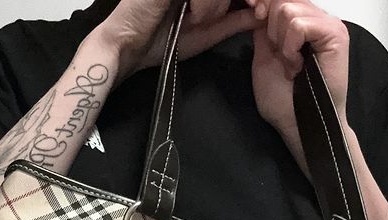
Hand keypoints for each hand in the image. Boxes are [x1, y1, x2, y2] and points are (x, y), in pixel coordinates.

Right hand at [96, 0, 261, 82]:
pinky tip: (193, 14)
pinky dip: (204, 1)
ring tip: (200, 20)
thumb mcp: (205, 34)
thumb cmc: (161, 43)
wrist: (127, 48)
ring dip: (216, 2)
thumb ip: (232, 22)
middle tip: (254, 8)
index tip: (260, 7)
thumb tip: (260, 15)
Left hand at [246, 0, 349, 134]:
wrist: (299, 124)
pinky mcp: (335, 34)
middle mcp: (317, 19)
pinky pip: (298, 24)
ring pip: (288, 8)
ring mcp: (328, 24)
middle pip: (281, 0)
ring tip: (292, 66)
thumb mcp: (264, 58)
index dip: (263, 7)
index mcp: (302, 23)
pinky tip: (297, 66)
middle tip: (283, 59)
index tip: (258, 24)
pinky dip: (290, 47)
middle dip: (271, 30)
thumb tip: (260, 7)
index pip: (280, 0)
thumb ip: (263, 31)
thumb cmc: (284, 101)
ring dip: (281, 43)